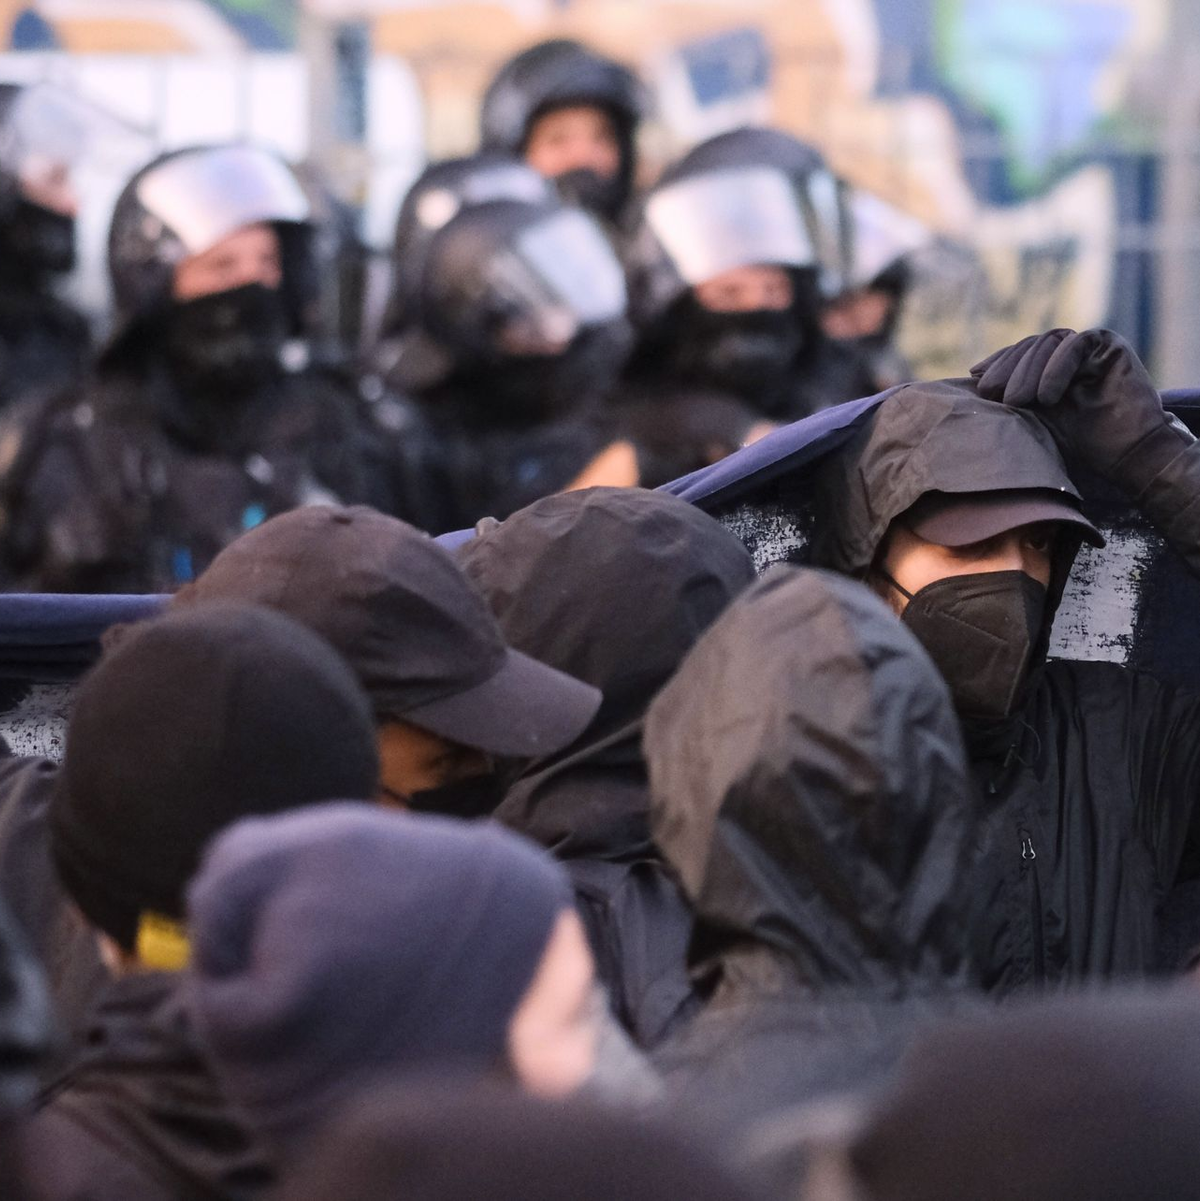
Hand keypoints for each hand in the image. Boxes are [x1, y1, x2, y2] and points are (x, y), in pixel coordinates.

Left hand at [970, 328, 1173, 478]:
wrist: (1126, 455)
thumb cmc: (1079, 443)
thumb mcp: (1033, 419)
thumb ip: (1010, 401)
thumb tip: (969, 387)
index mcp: (1048, 365)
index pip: (1016, 354)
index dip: (996, 364)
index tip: (975, 381)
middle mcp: (1068, 351)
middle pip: (1028, 347)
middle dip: (1006, 370)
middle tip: (990, 395)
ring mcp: (1088, 346)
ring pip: (1047, 344)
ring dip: (1027, 372)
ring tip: (1018, 401)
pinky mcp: (1109, 345)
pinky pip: (1075, 345)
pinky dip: (1056, 368)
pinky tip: (1046, 396)